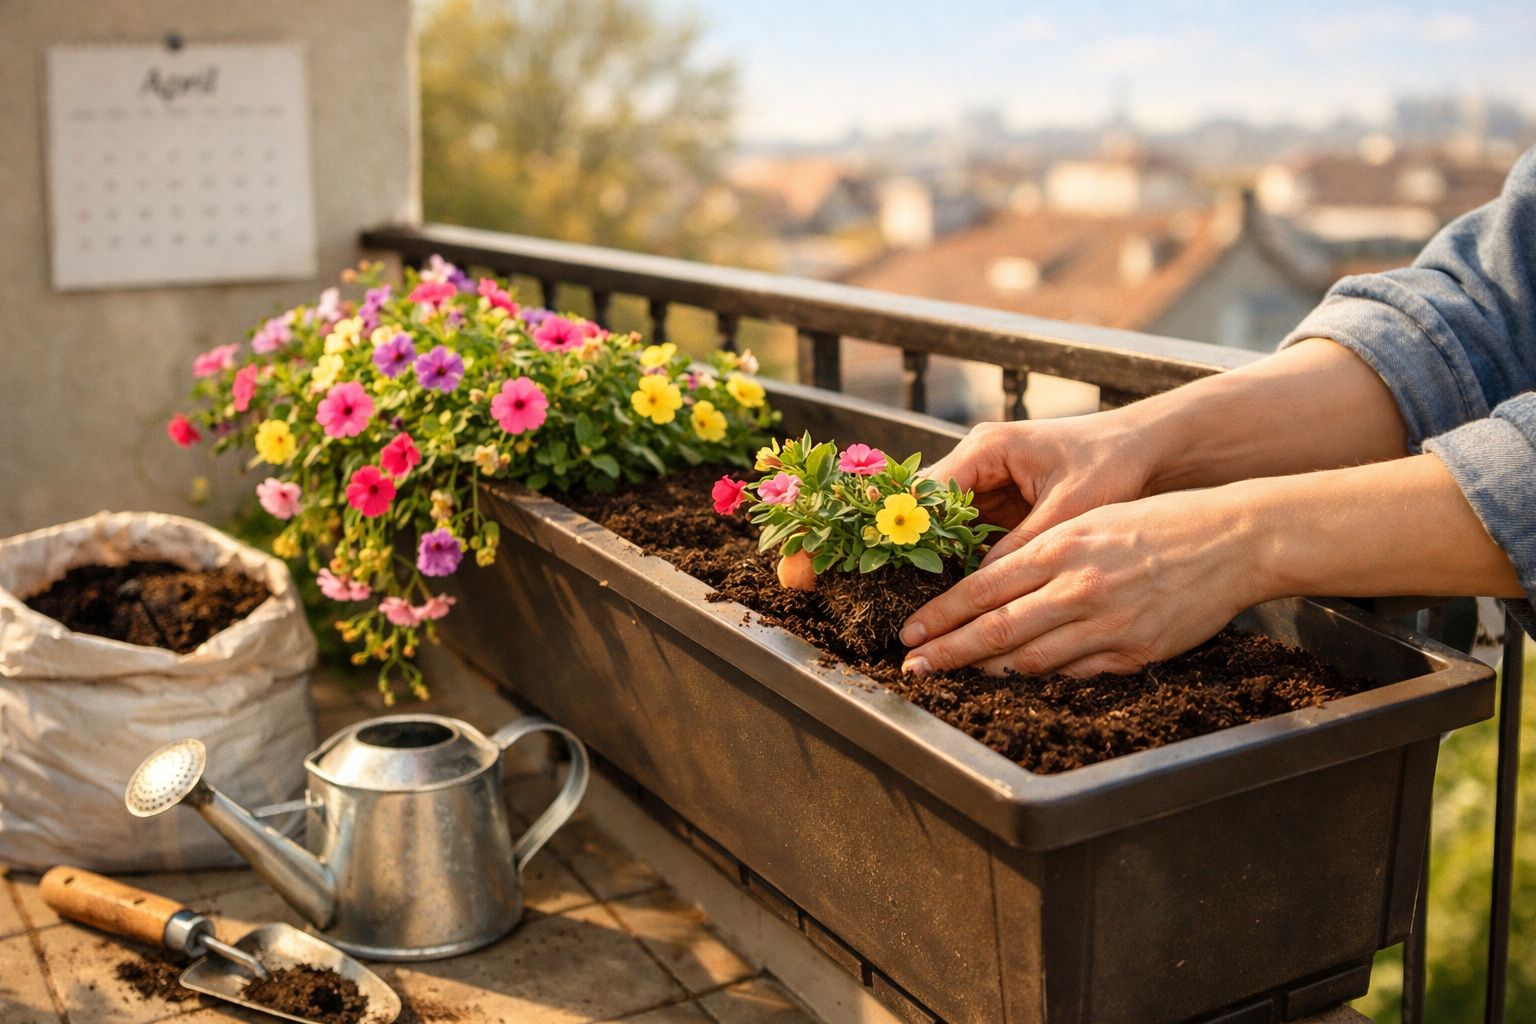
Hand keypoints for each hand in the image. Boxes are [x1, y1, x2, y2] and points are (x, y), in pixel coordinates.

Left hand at [898, 487, 1259, 676]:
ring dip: (986, 673)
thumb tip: (989, 584)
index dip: (940, 617)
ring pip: (1030, 661)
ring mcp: (1106, 626)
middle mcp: (1077, 589)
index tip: (909, 635)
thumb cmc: (1157, 521)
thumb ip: (1040, 552)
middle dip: (947, 654)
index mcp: (1060, 548)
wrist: (1232, 538)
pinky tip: (1017, 682)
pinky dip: (1041, 680)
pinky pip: (1075, 675)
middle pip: (994, 631)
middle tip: (912, 671)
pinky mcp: (1134, 653)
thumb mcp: (1088, 520)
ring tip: (957, 678)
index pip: (981, 589)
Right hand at [924, 414, 1159, 566]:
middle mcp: (979, 460)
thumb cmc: (1111, 465)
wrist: (1146, 450)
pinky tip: (967, 586)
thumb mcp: (1067, 508)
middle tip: (917, 589)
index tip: (911, 572)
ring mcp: (990, 480)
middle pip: (931, 507)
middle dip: (927, 546)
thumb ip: (1021, 545)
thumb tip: (980, 586)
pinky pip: (973, 530)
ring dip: (946, 554)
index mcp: (987, 448)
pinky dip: (969, 555)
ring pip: (948, 522)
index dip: (917, 532)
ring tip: (937, 595)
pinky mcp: (1004, 499)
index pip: (929, 491)